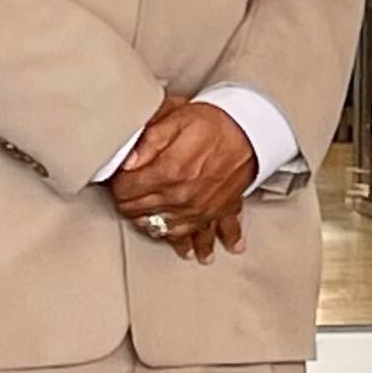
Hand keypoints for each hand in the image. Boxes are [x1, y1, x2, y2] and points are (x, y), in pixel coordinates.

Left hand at [108, 99, 257, 261]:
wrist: (253, 128)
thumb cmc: (215, 122)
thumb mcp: (176, 118)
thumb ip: (147, 140)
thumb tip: (124, 162)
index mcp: (168, 173)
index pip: (126, 190)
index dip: (118, 183)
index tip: (118, 178)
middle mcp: (182, 197)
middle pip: (141, 213)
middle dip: (130, 204)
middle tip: (127, 195)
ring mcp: (201, 208)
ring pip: (167, 230)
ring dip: (154, 228)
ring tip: (146, 223)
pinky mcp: (219, 211)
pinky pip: (208, 235)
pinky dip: (202, 245)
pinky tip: (198, 254)